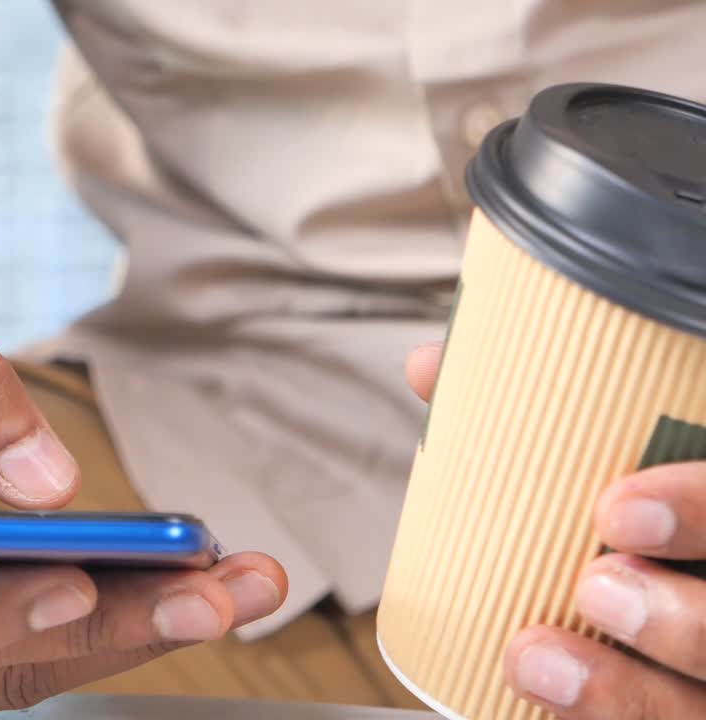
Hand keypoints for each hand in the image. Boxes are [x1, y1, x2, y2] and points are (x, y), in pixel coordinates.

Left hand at [407, 343, 705, 718]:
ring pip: (705, 705)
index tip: (614, 508)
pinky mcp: (687, 712)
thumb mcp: (609, 457)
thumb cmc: (619, 516)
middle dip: (683, 619)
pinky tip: (543, 699)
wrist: (641, 567)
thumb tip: (433, 368)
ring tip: (534, 656)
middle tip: (592, 584)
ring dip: (623, 692)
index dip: (704, 507)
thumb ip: (535, 417)